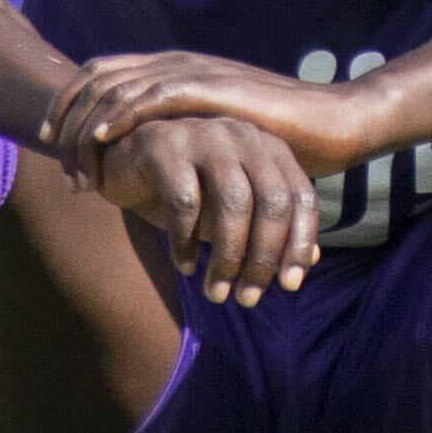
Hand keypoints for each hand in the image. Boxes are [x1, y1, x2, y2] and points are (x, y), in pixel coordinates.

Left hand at [43, 50, 372, 182]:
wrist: (330, 124)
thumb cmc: (277, 138)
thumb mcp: (216, 135)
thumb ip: (185, 135)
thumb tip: (150, 161)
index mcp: (174, 70)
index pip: (101, 74)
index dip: (69, 107)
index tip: (53, 147)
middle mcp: (176, 62)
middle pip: (96, 79)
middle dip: (69, 123)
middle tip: (62, 170)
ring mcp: (194, 71)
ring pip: (116, 88)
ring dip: (87, 131)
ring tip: (78, 171)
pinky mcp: (212, 87)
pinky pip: (152, 95)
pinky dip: (120, 116)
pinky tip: (102, 142)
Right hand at [90, 109, 326, 306]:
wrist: (121, 160)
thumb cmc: (185, 187)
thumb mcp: (229, 213)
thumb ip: (268, 231)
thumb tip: (310, 262)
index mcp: (267, 146)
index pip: (300, 196)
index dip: (299, 243)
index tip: (289, 285)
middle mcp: (241, 134)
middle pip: (271, 201)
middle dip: (262, 258)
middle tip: (247, 298)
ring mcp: (204, 134)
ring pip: (233, 202)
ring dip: (227, 257)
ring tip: (217, 292)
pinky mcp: (164, 144)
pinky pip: (185, 201)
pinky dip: (187, 241)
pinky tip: (185, 265)